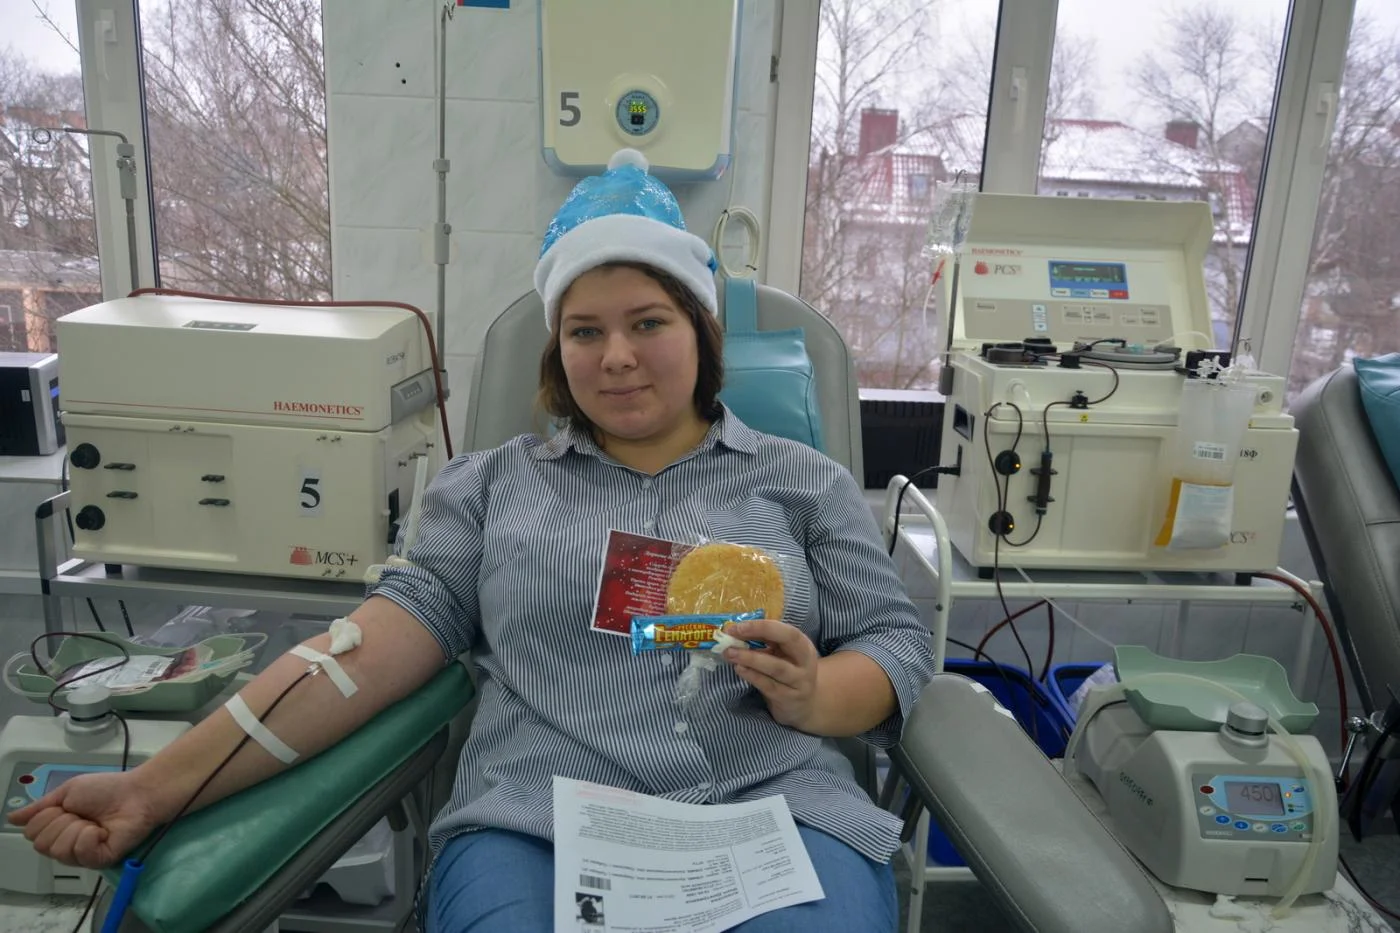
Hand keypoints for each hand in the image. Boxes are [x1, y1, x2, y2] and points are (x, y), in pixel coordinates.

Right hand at [6, 769, 163, 869]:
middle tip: (82, 813)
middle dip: (60, 822)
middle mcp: (68, 845)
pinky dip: (89, 837)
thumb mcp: (67, 791)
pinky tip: (102, 831)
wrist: (137, 793)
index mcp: (59, 829)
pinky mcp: (100, 861)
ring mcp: (83, 855)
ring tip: (94, 822)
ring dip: (76, 828)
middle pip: (42, 845)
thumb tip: (11, 818)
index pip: (32, 834)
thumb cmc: (107, 790)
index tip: (66, 806)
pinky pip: (80, 854)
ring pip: (59, 850)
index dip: (46, 817)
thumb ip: (39, 807)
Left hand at [722, 619, 819, 731]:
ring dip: (751, 658)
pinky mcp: (787, 698)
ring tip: (730, 653)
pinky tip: (739, 669)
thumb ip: (764, 642)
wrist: (803, 705)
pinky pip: (768, 685)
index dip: (763, 626)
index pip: (787, 630)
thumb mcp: (782, 655)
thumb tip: (735, 632)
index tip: (740, 626)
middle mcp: (805, 661)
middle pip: (789, 640)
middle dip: (759, 632)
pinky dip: (752, 676)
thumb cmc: (787, 673)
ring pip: (776, 667)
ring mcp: (798, 681)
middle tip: (732, 634)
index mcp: (803, 645)